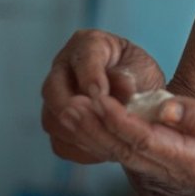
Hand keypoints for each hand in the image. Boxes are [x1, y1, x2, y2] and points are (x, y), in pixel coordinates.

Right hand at [41, 29, 165, 163]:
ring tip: (105, 141)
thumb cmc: (140, 76)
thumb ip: (130, 77)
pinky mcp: (57, 123)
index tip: (102, 95)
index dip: (90, 76)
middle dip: (74, 110)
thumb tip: (123, 90)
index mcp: (87, 44)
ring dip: (77, 133)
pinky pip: (59, 142)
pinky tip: (103, 150)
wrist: (140, 97)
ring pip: (51, 119)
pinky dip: (79, 149)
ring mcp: (56, 98)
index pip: (82, 57)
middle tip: (97, 123)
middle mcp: (63, 69)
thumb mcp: (142, 70)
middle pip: (52, 90)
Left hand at [59, 93, 194, 188]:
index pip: (145, 140)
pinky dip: (113, 137)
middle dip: (97, 129)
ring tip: (74, 113)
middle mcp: (176, 170)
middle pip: (127, 150)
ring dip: (98, 134)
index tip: (97, 100)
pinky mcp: (171, 163)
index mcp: (192, 159)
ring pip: (126, 153)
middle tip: (70, 107)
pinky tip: (98, 122)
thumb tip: (167, 109)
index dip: (119, 121)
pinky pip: (134, 153)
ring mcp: (172, 171)